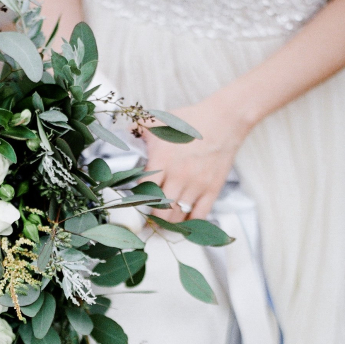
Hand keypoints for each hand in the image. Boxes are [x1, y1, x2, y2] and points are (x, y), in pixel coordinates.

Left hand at [142, 94, 250, 219]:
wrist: (224, 120)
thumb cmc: (189, 121)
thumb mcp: (159, 121)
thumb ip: (138, 128)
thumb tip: (119, 131)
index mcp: (163, 160)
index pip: (144, 193)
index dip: (138, 203)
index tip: (136, 206)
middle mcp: (179, 176)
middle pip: (160, 212)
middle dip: (152, 219)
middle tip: (148, 221)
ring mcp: (197, 185)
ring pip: (178, 217)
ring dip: (168, 223)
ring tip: (163, 223)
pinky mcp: (213, 190)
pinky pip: (199, 216)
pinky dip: (190, 224)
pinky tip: (183, 223)